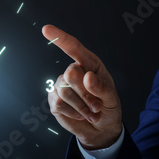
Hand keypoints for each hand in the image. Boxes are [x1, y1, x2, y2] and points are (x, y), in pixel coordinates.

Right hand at [42, 25, 122, 149]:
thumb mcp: (111, 98)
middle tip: (96, 105)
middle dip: (85, 94)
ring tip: (91, 112)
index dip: (59, 38)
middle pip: (70, 74)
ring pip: (65, 92)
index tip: (46, 29)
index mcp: (89, 64)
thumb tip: (87, 76)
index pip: (74, 48)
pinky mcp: (54, 101)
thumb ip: (101, 87)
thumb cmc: (108, 108)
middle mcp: (73, 71)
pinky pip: (59, 104)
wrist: (101, 129)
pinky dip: (73, 113)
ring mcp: (61, 86)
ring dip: (81, 106)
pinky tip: (80, 115)